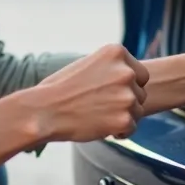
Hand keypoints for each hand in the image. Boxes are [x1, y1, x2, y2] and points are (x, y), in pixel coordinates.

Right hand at [27, 45, 149, 142]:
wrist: (44, 110)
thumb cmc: (61, 89)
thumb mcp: (89, 64)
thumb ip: (112, 68)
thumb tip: (132, 77)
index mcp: (117, 52)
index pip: (140, 74)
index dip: (127, 86)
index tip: (109, 92)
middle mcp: (126, 71)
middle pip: (141, 93)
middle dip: (125, 102)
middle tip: (101, 107)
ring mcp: (127, 96)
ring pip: (137, 111)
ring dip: (122, 116)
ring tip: (98, 116)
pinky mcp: (125, 119)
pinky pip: (131, 128)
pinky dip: (119, 131)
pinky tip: (100, 127)